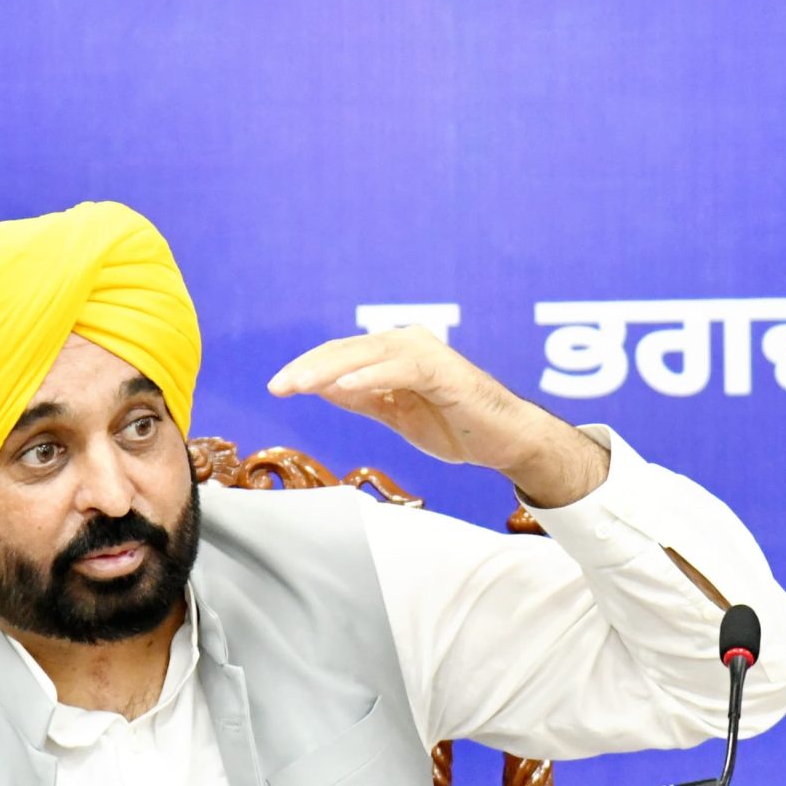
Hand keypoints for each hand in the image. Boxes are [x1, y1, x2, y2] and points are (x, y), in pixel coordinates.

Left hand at [267, 328, 609, 508]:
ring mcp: (426, 353)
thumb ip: (363, 398)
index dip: (307, 368)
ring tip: (299, 385)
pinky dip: (370, 376)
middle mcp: (407, 344)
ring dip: (329, 369)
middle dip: (308, 368)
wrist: (507, 441)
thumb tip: (321, 388)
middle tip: (277, 386)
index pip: (341, 355)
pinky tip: (342, 387)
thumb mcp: (396, 413)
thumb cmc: (456, 426)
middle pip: (347, 350)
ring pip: (367, 355)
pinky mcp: (443, 370)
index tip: (278, 387)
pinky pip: (400, 369)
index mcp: (395, 354)